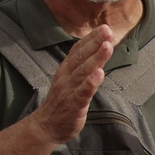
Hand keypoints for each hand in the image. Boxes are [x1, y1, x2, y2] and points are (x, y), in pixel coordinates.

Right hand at [30, 26, 113, 145]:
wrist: (46, 126)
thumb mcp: (69, 81)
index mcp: (66, 70)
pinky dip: (91, 82)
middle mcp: (66, 77)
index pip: (78, 50)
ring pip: (84, 71)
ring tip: (107, 46)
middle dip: (95, 42)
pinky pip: (83, 91)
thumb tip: (95, 54)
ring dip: (96, 58)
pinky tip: (100, 73)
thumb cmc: (62, 103)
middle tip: (107, 30)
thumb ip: (81, 68)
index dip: (90, 38)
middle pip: (81, 56)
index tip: (104, 27)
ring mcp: (69, 90)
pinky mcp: (74, 104)